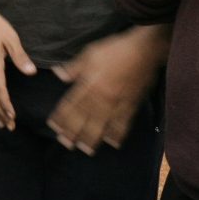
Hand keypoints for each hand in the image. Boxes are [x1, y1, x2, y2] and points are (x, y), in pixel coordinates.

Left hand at [50, 26, 163, 153]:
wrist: (145, 49)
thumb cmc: (116, 49)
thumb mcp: (90, 53)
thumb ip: (74, 67)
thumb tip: (58, 74)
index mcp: (88, 83)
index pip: (70, 104)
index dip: (61, 117)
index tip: (53, 126)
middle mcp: (100, 96)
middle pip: (84, 118)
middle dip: (74, 132)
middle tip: (66, 144)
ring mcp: (117, 102)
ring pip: (102, 124)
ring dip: (92, 138)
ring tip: (86, 150)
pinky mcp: (132, 104)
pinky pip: (123, 123)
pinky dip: (117, 134)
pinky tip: (113, 143)